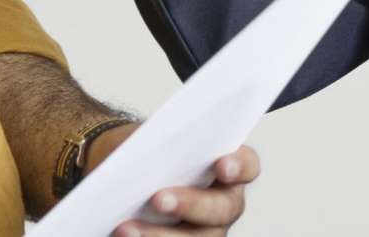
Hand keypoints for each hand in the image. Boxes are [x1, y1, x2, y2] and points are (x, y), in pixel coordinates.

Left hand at [85, 123, 257, 235]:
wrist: (122, 179)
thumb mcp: (151, 142)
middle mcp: (225, 204)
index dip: (238, 166)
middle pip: (220, 209)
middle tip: (158, 199)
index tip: (221, 165)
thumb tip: (141, 161)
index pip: (246, 166)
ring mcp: (207, 232)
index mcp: (227, 169)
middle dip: (189, 204)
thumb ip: (160, 147)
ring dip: (158, 236)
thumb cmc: (145, 156)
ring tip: (125, 229)